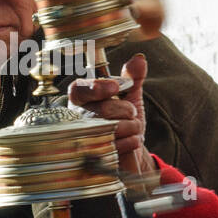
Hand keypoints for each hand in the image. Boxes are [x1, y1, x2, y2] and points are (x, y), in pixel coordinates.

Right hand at [67, 54, 154, 174]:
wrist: (132, 149)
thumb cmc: (125, 120)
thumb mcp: (130, 95)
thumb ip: (133, 77)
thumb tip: (139, 59)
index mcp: (81, 100)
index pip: (78, 90)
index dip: (96, 87)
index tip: (115, 87)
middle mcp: (78, 120)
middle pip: (101, 110)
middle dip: (126, 109)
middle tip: (131, 113)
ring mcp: (86, 140)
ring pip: (113, 128)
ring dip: (132, 126)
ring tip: (131, 129)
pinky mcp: (97, 158)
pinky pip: (120, 145)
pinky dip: (132, 142)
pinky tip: (129, 143)